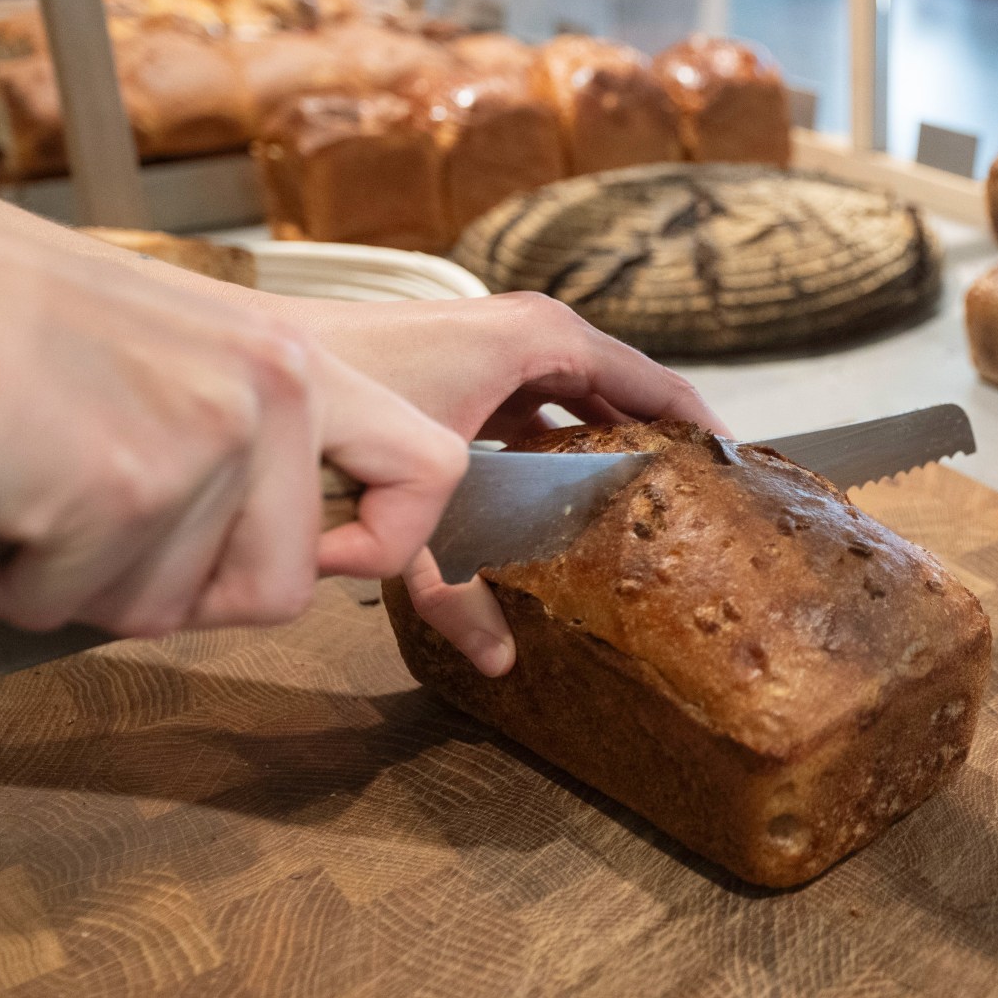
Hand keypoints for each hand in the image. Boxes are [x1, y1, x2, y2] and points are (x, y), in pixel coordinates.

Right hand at [0, 156, 465, 635]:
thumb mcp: (166, 349)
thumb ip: (240, 435)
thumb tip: (280, 549)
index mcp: (290, 358)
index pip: (426, 469)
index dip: (386, 543)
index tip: (325, 566)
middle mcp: (265, 394)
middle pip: (283, 589)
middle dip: (182, 599)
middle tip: (94, 556)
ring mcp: (198, 445)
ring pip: (168, 611)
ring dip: (78, 589)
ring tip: (13, 510)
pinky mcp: (117, 496)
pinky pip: (69, 611)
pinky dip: (5, 591)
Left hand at [297, 291, 726, 675]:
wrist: (258, 358)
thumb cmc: (339, 397)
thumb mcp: (413, 498)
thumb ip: (458, 585)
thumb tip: (502, 662)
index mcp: (542, 339)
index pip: (656, 382)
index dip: (700, 431)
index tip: (739, 473)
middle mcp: (524, 335)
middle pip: (620, 395)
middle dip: (654, 448)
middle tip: (693, 507)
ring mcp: (492, 350)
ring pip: (573, 405)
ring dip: (600, 449)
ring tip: (635, 507)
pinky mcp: (460, 372)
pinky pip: (532, 410)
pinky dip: (548, 447)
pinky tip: (549, 499)